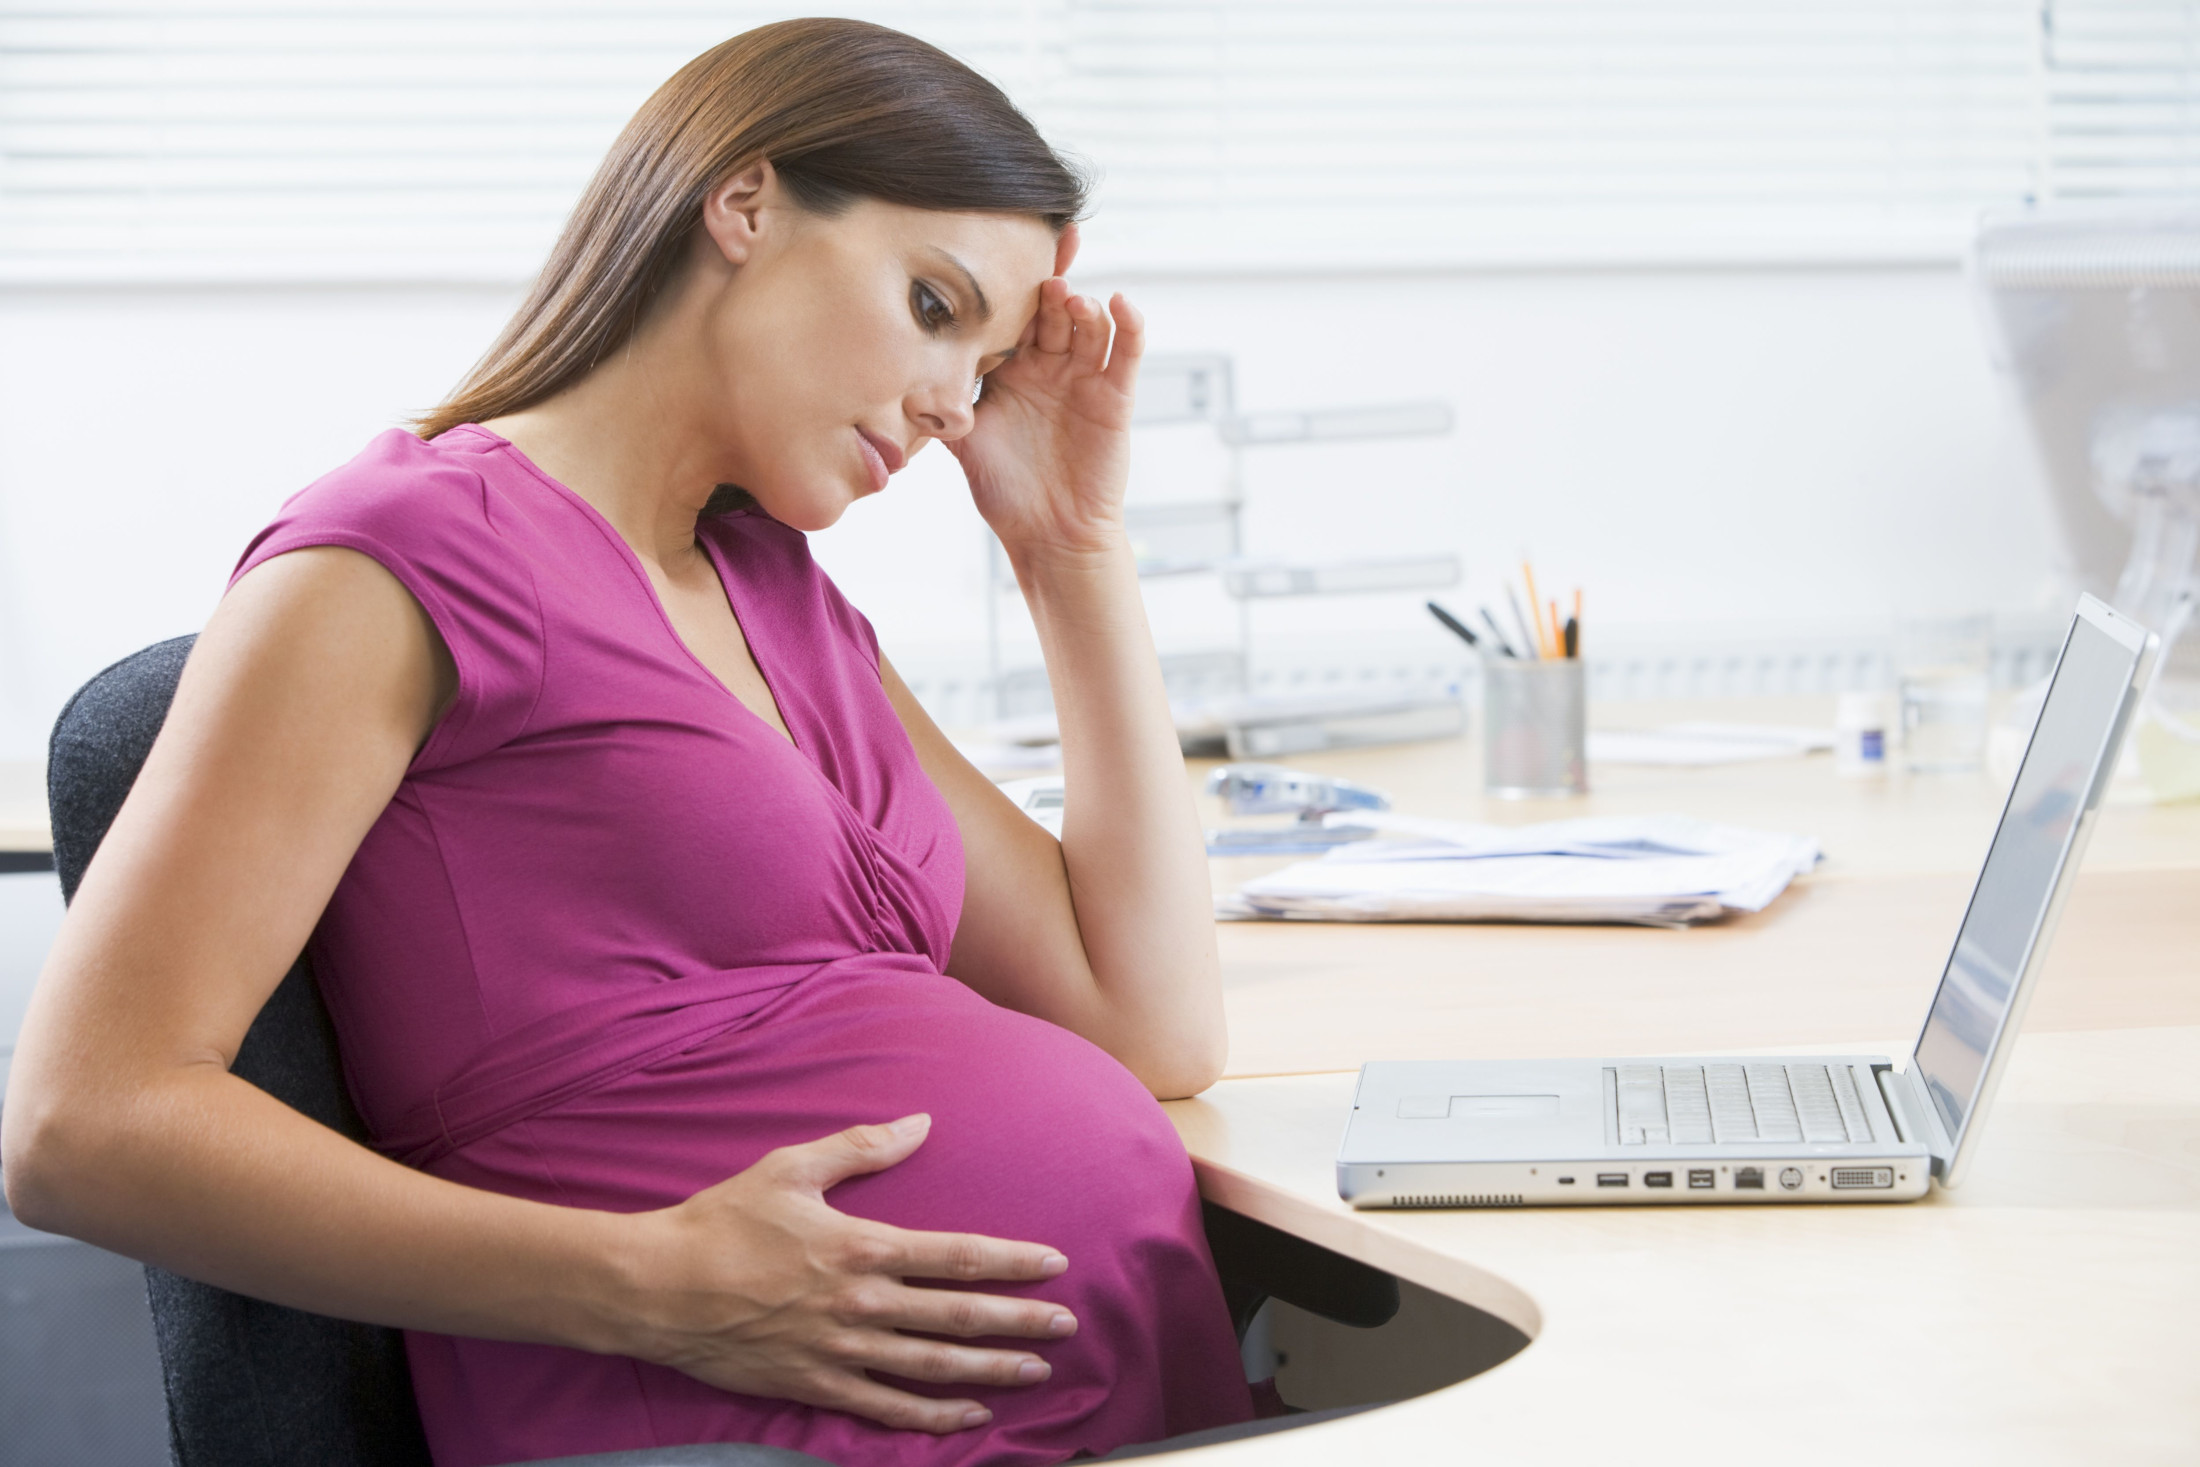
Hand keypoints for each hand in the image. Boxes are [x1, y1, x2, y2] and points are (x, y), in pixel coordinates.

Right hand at [621, 1114, 1075, 1432]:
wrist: (658, 1287)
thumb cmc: (723, 1221)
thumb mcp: (792, 1168)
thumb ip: (862, 1148)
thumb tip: (920, 1123)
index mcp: (862, 1246)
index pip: (957, 1256)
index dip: (1012, 1262)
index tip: (1055, 1265)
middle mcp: (861, 1304)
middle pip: (958, 1317)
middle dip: (1019, 1321)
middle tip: (1067, 1325)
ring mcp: (841, 1351)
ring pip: (932, 1367)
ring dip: (989, 1370)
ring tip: (1034, 1370)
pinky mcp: (815, 1385)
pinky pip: (884, 1408)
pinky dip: (930, 1417)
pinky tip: (967, 1417)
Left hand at [947, 265, 1144, 561]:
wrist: (1049, 536)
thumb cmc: (1005, 493)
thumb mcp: (963, 441)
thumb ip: (938, 404)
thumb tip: (889, 374)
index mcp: (1011, 370)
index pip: (1011, 315)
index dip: (1009, 283)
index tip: (1001, 246)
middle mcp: (1049, 367)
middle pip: (1051, 311)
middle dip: (1047, 286)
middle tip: (1041, 270)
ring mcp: (1084, 378)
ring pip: (1087, 325)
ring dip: (1080, 306)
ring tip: (1067, 299)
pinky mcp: (1115, 397)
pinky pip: (1126, 353)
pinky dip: (1128, 325)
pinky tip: (1120, 303)